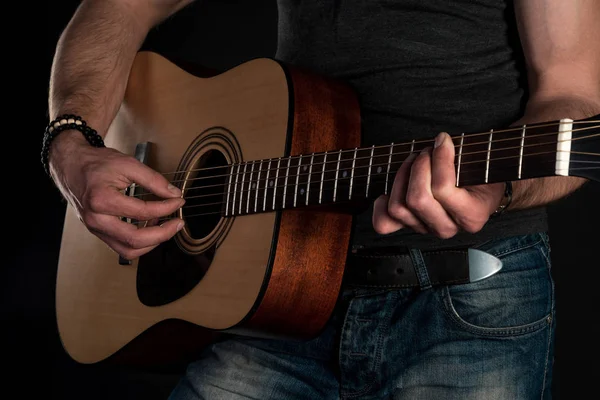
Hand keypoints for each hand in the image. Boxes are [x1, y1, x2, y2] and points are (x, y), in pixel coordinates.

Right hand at [49, 131, 185, 259]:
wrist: (71, 166)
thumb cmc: (97, 163)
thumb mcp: (128, 164)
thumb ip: (153, 180)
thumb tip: (174, 194)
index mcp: (101, 200)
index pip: (142, 212)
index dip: (166, 208)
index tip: (179, 201)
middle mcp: (95, 219)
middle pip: (135, 240)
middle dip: (163, 234)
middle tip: (178, 223)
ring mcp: (95, 229)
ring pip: (128, 250)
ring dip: (152, 243)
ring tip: (165, 226)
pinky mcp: (98, 232)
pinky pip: (121, 246)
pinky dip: (140, 241)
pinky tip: (150, 226)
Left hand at [372, 132, 504, 238]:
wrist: (479, 192)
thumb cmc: (479, 174)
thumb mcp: (482, 164)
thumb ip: (464, 155)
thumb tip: (440, 141)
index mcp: (472, 216)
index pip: (443, 189)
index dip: (439, 158)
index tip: (443, 140)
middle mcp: (447, 228)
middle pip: (417, 199)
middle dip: (419, 167)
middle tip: (426, 152)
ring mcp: (426, 229)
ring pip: (399, 207)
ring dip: (402, 177)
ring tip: (413, 161)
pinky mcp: (409, 226)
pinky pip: (384, 223)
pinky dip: (382, 205)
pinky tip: (392, 189)